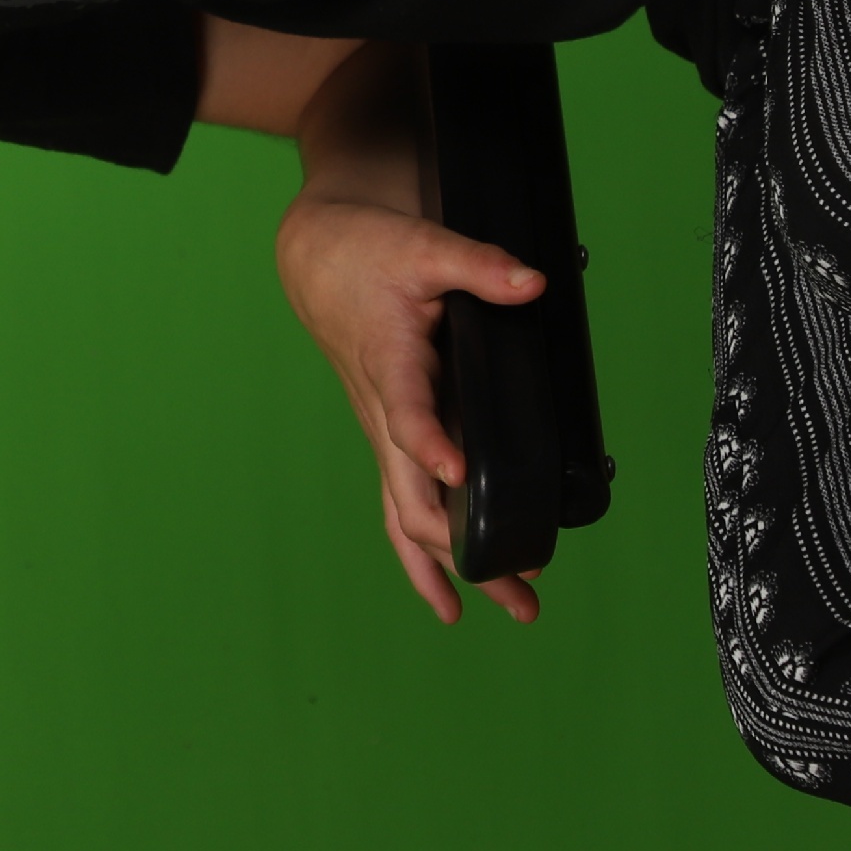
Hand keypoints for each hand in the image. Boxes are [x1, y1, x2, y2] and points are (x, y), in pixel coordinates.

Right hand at [272, 185, 550, 624]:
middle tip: (524, 586)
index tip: (460, 475)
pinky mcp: (390, 436)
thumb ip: (479, 266)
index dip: (431, 445)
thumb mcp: (423, 245)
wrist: (319, 260)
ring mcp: (384, 433)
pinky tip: (451, 588)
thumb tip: (531, 282)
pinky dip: (427, 552)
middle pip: (413, 499)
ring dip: (453, 567)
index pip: (407, 415)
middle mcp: (382, 413)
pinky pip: (403, 505)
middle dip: (464, 550)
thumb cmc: (365, 253)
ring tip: (513, 605)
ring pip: (408, 517)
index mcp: (389, 364)